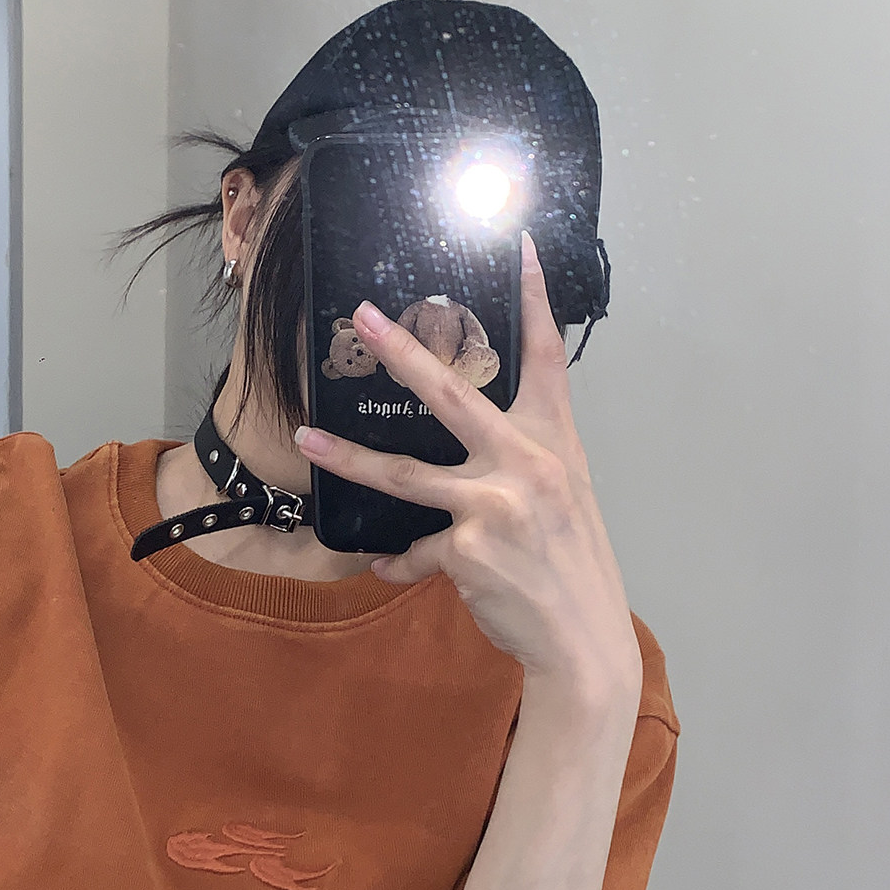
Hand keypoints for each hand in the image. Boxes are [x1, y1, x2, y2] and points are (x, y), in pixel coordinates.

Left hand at [296, 235, 640, 710]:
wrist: (582, 639)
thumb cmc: (572, 566)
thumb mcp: (564, 496)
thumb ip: (524, 459)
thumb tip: (478, 444)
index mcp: (556, 442)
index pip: (546, 357)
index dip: (535, 300)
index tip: (523, 249)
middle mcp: (527, 462)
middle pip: (451, 394)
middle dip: (402, 352)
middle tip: (362, 316)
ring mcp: (494, 503)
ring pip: (403, 474)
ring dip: (348, 457)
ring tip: (306, 438)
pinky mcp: (466, 548)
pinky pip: (414, 548)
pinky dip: (401, 561)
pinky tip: (391, 568)